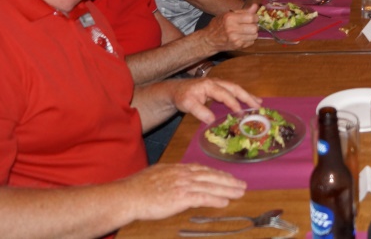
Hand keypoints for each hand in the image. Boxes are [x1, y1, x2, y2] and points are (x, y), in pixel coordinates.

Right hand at [121, 163, 246, 220]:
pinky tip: (224, 202)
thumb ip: (171, 177)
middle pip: (211, 176)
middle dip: (228, 180)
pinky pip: (203, 197)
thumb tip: (178, 181)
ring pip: (211, 186)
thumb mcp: (158, 175)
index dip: (218, 173)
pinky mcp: (181, 197)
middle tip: (242, 184)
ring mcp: (183, 185)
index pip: (203, 169)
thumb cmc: (138, 188)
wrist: (128, 195)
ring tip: (239, 192)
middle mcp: (183, 174)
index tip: (228, 177)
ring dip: (227, 189)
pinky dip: (215, 199)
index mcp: (178, 168)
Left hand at [170, 77, 261, 124]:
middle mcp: (216, 82)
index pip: (224, 94)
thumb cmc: (182, 97)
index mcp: (209, 85)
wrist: (176, 90)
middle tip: (258, 105)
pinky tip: (249, 100)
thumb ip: (200, 112)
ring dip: (247, 95)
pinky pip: (233, 90)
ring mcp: (219, 83)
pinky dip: (242, 95)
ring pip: (236, 88)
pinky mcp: (219, 87)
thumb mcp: (187, 105)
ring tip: (259, 103)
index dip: (233, 103)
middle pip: (235, 88)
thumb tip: (212, 120)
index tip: (240, 113)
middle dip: (247, 96)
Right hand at [202, 4, 257, 51]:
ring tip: (246, 30)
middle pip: (254, 28)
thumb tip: (256, 6)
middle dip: (254, 25)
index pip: (251, 18)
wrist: (209, 40)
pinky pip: (251, 42)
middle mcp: (232, 29)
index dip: (255, 17)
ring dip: (253, 33)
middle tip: (250, 24)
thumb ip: (243, 11)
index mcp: (230, 18)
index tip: (253, 17)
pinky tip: (243, 36)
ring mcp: (235, 39)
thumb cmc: (219, 24)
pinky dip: (249, 39)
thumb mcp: (229, 14)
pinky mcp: (237, 46)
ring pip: (255, 35)